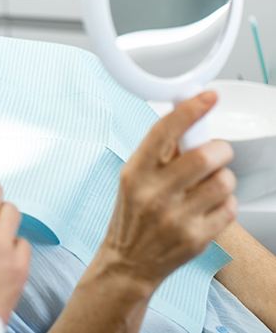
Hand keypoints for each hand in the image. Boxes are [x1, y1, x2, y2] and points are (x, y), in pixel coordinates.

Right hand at [99, 92, 236, 293]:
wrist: (128, 261)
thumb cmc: (132, 214)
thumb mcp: (133, 177)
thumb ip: (158, 151)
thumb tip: (185, 116)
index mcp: (135, 171)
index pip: (164, 131)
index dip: (189, 110)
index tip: (208, 96)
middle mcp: (154, 193)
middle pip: (205, 156)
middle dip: (219, 149)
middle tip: (216, 152)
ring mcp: (176, 217)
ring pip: (223, 181)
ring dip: (224, 177)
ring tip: (210, 183)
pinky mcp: (197, 238)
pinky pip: (229, 207)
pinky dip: (226, 202)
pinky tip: (209, 206)